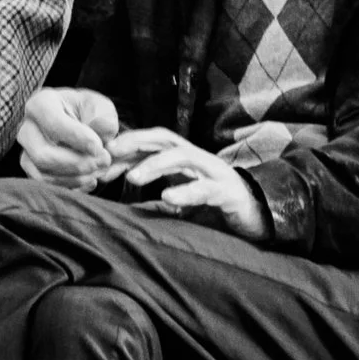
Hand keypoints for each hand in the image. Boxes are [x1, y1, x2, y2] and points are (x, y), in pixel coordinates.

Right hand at [16, 87, 122, 189]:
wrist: (82, 125)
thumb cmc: (90, 113)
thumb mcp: (102, 108)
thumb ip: (105, 119)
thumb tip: (103, 130)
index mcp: (41, 103)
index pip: (52, 123)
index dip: (77, 138)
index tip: (99, 147)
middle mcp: (27, 128)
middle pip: (43, 154)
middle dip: (76, 162)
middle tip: (104, 161)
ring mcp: (26, 151)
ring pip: (43, 173)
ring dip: (76, 177)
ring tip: (100, 170)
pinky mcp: (32, 170)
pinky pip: (46, 185)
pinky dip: (71, 186)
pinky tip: (90, 180)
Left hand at [109, 127, 268, 238]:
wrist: (257, 220)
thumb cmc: (216, 210)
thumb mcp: (180, 206)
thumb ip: (156, 205)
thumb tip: (126, 208)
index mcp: (184, 161)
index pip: (152, 144)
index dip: (126, 146)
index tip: (101, 155)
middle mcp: (198, 160)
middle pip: (165, 139)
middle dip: (136, 142)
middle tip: (109, 153)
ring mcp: (214, 173)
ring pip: (183, 158)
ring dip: (155, 165)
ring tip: (132, 177)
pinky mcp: (228, 192)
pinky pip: (205, 189)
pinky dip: (185, 192)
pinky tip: (167, 198)